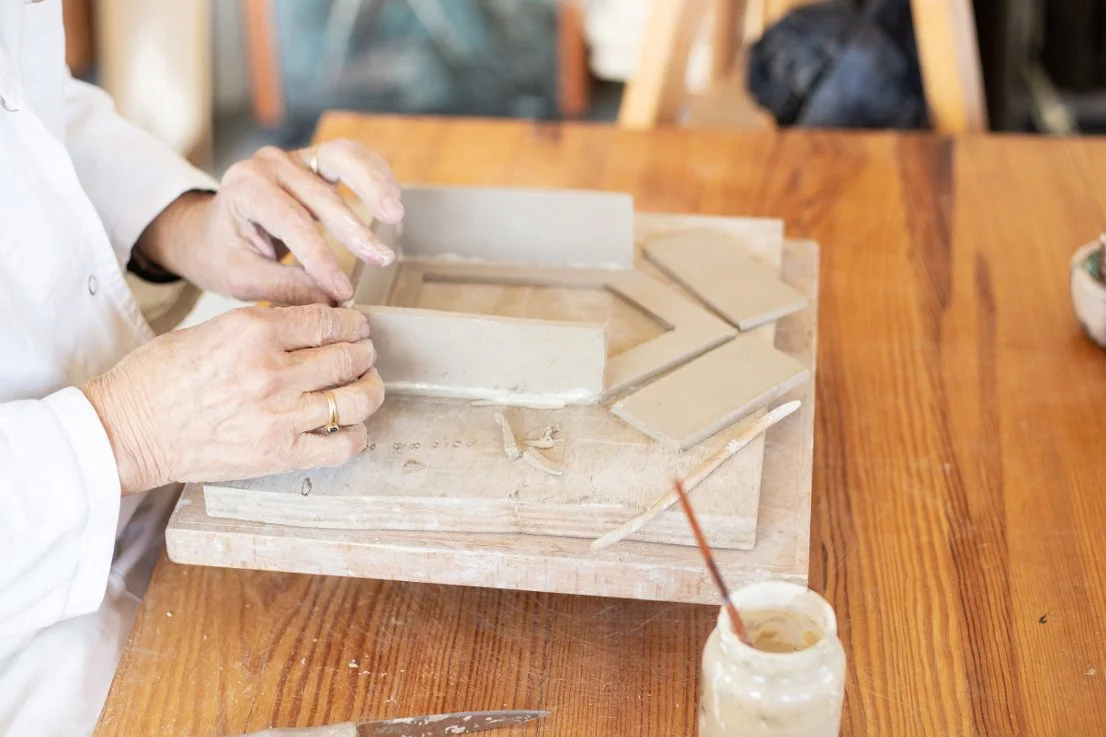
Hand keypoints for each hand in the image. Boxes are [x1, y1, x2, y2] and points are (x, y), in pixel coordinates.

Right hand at [82, 304, 384, 494]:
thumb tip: (310, 325)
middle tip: (364, 354)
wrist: (126, 430)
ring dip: (370, 389)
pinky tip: (349, 426)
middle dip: (364, 353)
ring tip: (365, 386)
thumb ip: (264, 327)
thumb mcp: (212, 330)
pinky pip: (342, 445)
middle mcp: (271, 371)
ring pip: (356, 399)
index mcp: (252, 331)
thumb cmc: (158, 378)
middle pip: (349, 357)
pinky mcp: (278, 454)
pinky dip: (356, 434)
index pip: (328, 321)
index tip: (359, 327)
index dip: (353, 324)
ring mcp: (279, 416)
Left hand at [137, 139, 404, 304]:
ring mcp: (293, 158)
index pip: (293, 223)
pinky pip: (350, 158)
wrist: (208, 233)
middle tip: (382, 259)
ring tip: (395, 215)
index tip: (344, 289)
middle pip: (322, 194)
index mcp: (244, 188)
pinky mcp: (313, 161)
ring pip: (342, 159)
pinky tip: (393, 198)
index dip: (322, 257)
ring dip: (374, 185)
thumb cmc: (222, 255)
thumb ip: (287, 287)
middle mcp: (269, 165)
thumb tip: (333, 300)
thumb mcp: (242, 279)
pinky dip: (375, 174)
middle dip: (355, 230)